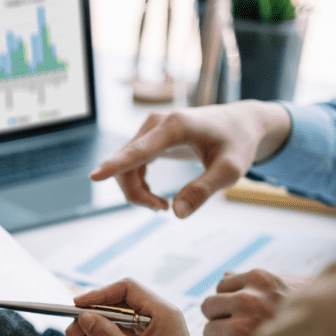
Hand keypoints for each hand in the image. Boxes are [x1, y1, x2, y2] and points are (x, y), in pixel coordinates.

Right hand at [65, 279, 231, 335]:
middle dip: (93, 314)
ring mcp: (155, 330)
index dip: (98, 295)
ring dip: (97, 328)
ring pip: (118, 319)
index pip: (125, 289)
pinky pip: (123, 332)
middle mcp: (159, 316)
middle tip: (72, 330)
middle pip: (119, 303)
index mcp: (162, 312)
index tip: (77, 306)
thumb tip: (85, 318)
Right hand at [90, 101, 290, 216]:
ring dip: (136, 192)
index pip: (140, 150)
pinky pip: (130, 164)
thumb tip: (177, 213)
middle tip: (163, 209)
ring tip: (164, 206)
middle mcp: (157, 123)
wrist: (240, 123)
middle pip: (127, 164)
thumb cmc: (238, 144)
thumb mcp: (231, 170)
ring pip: (125, 166)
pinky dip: (138, 185)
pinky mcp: (148, 136)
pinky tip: (156, 196)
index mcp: (176, 126)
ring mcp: (150, 128)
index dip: (116, 165)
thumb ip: (204, 190)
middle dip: (137, 194)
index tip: (94, 176)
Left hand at [201, 270, 309, 335]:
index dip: (230, 302)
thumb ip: (256, 282)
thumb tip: (225, 274)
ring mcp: (242, 326)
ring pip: (209, 332)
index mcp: (260, 279)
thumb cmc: (312, 317)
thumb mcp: (287, 287)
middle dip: (221, 319)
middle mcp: (248, 299)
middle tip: (239, 331)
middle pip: (209, 307)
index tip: (243, 313)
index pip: (222, 286)